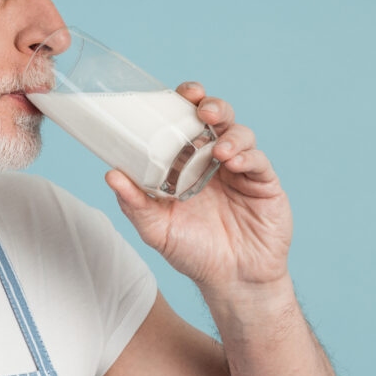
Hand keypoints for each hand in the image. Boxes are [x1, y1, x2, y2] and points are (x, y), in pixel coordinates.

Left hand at [105, 82, 292, 290]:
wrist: (232, 282)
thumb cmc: (193, 253)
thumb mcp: (157, 229)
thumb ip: (135, 203)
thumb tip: (110, 174)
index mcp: (189, 163)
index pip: (189, 122)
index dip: (187, 102)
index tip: (180, 93)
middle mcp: (216, 161)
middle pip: (219, 119)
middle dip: (212, 106)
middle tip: (202, 109)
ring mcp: (242, 171)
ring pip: (241, 134)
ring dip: (229, 133)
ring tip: (218, 149)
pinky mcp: (265, 185)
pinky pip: (259, 161)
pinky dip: (247, 156)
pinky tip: (233, 162)